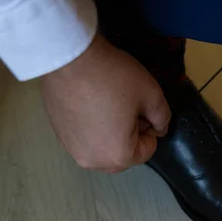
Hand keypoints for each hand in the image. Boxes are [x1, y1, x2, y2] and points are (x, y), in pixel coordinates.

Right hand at [41, 35, 170, 172]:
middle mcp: (93, 162)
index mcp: (118, 157)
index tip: (142, 107)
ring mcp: (72, 150)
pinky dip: (91, 128)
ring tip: (106, 103)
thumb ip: (162, 117)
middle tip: (125, 105)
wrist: (67, 59)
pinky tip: (88, 103)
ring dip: (110, 132)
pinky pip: (84, 139)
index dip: (150, 127)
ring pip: (102, 147)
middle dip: (130, 134)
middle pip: (123, 154)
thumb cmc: (112, 78)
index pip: (146, 151)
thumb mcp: (151, 94)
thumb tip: (160, 128)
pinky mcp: (58, 136)